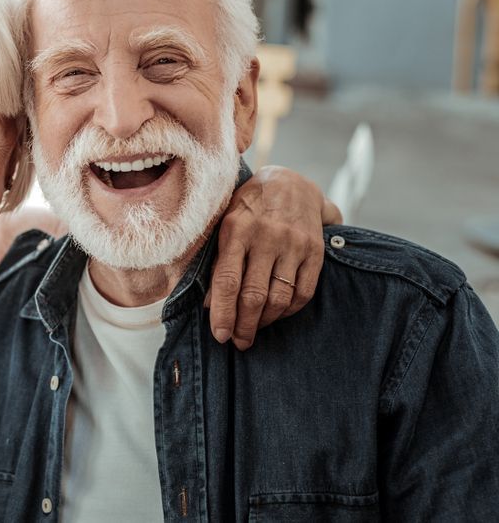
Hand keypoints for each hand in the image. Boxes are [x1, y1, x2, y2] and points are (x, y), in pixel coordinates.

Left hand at [206, 165, 336, 349]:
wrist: (291, 182)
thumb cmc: (248, 208)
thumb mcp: (225, 224)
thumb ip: (218, 262)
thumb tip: (209, 304)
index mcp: (236, 230)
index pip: (227, 280)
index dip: (222, 313)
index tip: (220, 335)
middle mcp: (266, 237)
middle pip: (254, 295)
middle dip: (244, 325)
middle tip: (238, 342)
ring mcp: (294, 244)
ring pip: (279, 298)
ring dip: (264, 322)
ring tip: (254, 330)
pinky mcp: (315, 252)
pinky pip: (303, 293)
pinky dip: (288, 311)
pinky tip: (276, 315)